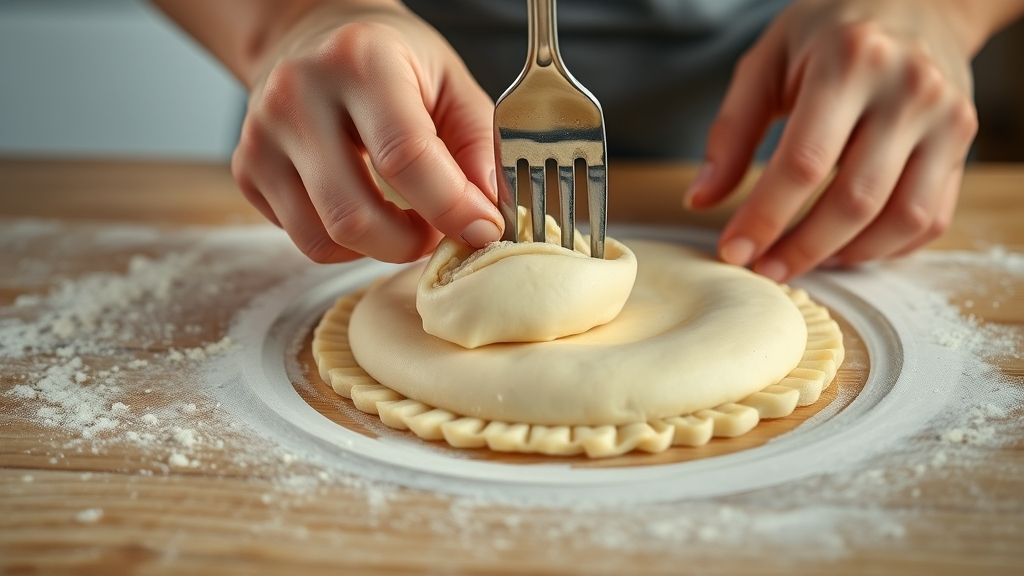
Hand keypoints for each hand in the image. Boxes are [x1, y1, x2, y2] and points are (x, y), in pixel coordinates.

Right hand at [231, 1, 501, 262]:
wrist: (312, 36)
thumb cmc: (392, 62)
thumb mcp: (451, 82)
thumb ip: (478, 146)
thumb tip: (486, 217)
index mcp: (361, 61)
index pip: (405, 156)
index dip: (452, 207)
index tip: (483, 229)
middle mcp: (298, 94)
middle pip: (354, 215)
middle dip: (410, 244)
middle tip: (438, 232)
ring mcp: (262, 135)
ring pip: (324, 240)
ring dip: (379, 248)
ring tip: (404, 221)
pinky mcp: (246, 169)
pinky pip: (303, 239)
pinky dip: (345, 243)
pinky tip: (364, 207)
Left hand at [686, 0, 980, 279]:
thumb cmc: (831, 31)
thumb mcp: (768, 60)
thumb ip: (732, 130)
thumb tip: (702, 199)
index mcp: (851, 61)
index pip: (804, 162)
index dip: (765, 218)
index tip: (733, 251)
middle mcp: (909, 90)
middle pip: (855, 200)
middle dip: (802, 248)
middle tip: (765, 270)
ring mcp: (946, 118)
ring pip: (901, 218)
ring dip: (846, 255)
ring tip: (802, 261)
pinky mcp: (963, 143)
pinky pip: (932, 218)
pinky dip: (887, 247)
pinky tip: (845, 247)